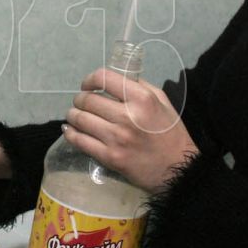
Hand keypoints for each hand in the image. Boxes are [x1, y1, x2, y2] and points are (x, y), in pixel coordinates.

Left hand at [62, 68, 198, 192]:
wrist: (178, 169)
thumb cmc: (170, 134)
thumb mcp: (162, 102)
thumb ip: (140, 86)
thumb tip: (114, 80)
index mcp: (142, 99)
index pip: (103, 78)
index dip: (89, 79)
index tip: (87, 85)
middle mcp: (127, 116)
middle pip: (87, 100)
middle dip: (80, 99)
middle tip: (82, 103)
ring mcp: (116, 138)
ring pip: (79, 119)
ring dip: (73, 115)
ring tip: (76, 116)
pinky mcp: (109, 157)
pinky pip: (80, 141)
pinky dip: (71, 133)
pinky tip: (70, 130)